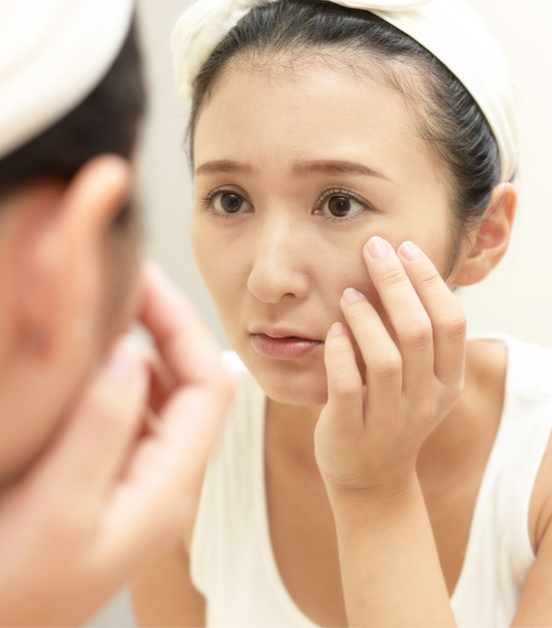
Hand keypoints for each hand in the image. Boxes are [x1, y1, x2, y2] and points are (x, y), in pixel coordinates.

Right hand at [0, 264, 234, 626]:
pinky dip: (124, 376)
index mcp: (171, 485)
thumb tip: (131, 356)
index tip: (145, 281)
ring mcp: (146, 480)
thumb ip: (101, 431)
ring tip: (112, 309)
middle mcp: (170, 480)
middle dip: (168, 327)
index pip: (210, 384)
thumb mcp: (58, 513)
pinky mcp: (118, 481)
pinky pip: (137, 413)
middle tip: (126, 284)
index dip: (184, 325)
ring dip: (148, 347)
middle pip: (195, 383)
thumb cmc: (14, 593)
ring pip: (167, 395)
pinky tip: (93, 361)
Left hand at [314, 236, 465, 500]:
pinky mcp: (352, 432)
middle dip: (397, 282)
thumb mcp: (422, 382)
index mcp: (448, 383)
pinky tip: (333, 330)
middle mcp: (426, 401)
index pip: (451, 323)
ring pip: (386, 359)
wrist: (372, 480)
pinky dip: (339, 353)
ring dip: (366, 318)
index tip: (406, 248)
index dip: (430, 281)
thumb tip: (402, 270)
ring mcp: (389, 420)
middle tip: (375, 248)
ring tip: (349, 293)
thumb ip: (419, 338)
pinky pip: (345, 386)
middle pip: (419, 332)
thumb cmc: (393, 414)